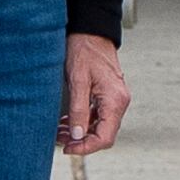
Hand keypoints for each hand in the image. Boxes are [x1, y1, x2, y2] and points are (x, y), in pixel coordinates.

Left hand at [58, 32, 129, 154]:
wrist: (90, 31)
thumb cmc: (85, 50)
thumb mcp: (78, 81)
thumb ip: (78, 110)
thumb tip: (77, 135)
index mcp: (115, 100)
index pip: (105, 137)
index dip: (86, 147)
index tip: (68, 149)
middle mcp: (119, 102)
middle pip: (103, 135)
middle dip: (81, 141)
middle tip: (60, 140)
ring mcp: (115, 99)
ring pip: (100, 127)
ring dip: (80, 132)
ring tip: (60, 131)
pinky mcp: (108, 95)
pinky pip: (98, 116)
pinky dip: (83, 122)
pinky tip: (67, 121)